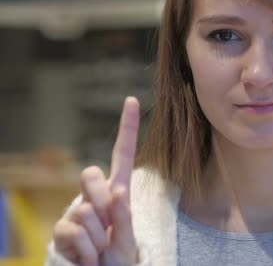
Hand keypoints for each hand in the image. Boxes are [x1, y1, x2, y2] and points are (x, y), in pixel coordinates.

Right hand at [53, 97, 140, 265]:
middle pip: (91, 175)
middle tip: (109, 229)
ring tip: (101, 249)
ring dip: (97, 237)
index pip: (121, 154)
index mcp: (118, 192)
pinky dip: (86, 250)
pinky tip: (89, 257)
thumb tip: (117, 191)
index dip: (127, 128)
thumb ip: (124, 216)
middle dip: (102, 201)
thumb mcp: (128, 238)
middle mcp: (95, 196)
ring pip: (85, 211)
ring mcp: (76, 212)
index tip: (132, 100)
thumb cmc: (119, 258)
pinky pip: (74, 232)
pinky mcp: (61, 230)